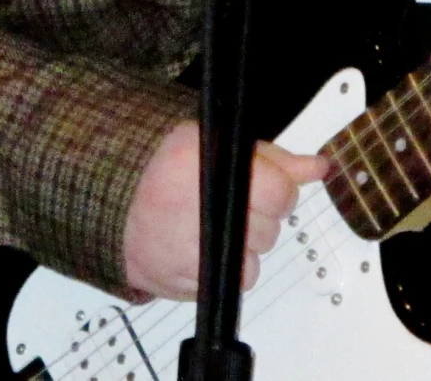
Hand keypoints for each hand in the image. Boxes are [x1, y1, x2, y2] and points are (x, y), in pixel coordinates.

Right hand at [121, 122, 326, 300]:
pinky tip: (204, 246)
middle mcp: (205, 215)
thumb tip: (318, 168)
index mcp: (214, 171)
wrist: (112, 199)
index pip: (281, 193)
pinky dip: (225, 268)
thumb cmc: (163, 167)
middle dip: (258, 216)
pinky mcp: (187, 285)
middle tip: (229, 203)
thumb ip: (274, 159)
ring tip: (212, 225)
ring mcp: (194, 255)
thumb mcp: (218, 145)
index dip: (277, 189)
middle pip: (270, 229)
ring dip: (243, 246)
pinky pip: (231, 283)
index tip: (263, 186)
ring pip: (255, 262)